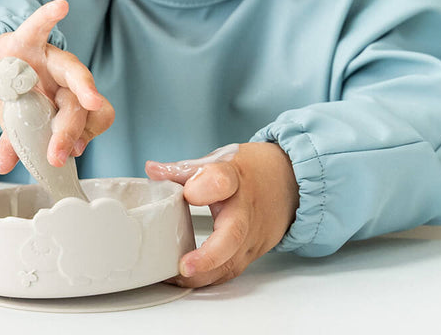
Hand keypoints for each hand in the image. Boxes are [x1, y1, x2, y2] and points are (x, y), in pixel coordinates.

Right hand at [0, 0, 113, 173]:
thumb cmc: (18, 97)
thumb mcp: (16, 125)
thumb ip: (14, 144)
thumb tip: (0, 165)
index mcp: (69, 103)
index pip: (94, 119)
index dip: (87, 135)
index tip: (73, 153)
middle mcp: (67, 81)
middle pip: (79, 104)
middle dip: (70, 130)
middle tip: (57, 154)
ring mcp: (51, 58)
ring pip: (74, 70)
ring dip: (84, 88)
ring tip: (91, 100)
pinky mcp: (28, 40)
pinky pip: (40, 26)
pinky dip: (49, 16)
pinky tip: (60, 7)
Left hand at [146, 142, 298, 286]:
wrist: (289, 181)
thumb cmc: (250, 170)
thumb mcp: (219, 160)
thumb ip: (184, 169)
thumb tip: (152, 170)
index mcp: (236, 178)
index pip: (223, 181)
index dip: (205, 187)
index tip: (189, 193)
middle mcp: (247, 209)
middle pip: (233, 234)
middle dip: (209, 254)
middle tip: (184, 265)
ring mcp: (253, 235)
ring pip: (232, 262)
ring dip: (203, 275)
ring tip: (174, 277)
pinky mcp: (253, 253)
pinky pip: (231, 270)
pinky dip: (210, 278)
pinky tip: (188, 279)